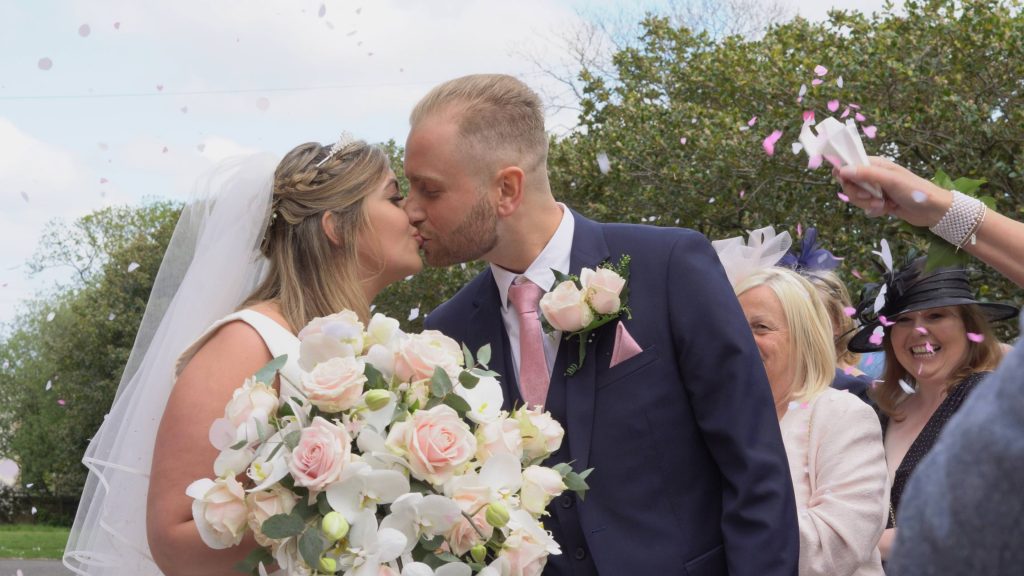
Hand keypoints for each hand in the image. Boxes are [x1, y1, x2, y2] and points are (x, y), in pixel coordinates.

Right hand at [833, 157, 951, 226]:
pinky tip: (886, 210)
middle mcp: (873, 175)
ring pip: (856, 197)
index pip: (849, 164)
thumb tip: (840, 170)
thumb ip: (866, 174)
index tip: (848, 183)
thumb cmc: (914, 190)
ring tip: (883, 205)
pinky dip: (874, 211)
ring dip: (867, 204)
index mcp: (875, 164)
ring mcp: (876, 190)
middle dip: (858, 194)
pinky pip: (865, 207)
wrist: (933, 210)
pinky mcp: (879, 203)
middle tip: (872, 197)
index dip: (844, 173)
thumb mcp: (890, 180)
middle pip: (849, 184)